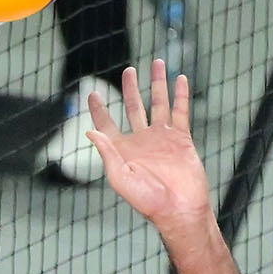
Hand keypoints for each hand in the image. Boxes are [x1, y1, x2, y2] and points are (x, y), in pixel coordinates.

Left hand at [86, 61, 214, 249]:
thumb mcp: (120, 178)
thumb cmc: (149, 201)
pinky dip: (180, 95)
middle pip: (134, 108)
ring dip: (157, 84)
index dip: (98, 109)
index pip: (107, 124)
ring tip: (156, 63)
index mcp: (123, 150)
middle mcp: (142, 141)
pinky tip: (179, 79)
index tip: (92, 93)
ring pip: (158, 104)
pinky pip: (180, 112)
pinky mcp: (182, 139)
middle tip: (128, 70)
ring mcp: (162, 138)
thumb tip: (90, 131)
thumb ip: (107, 153)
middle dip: (130, 88)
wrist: (180, 210)